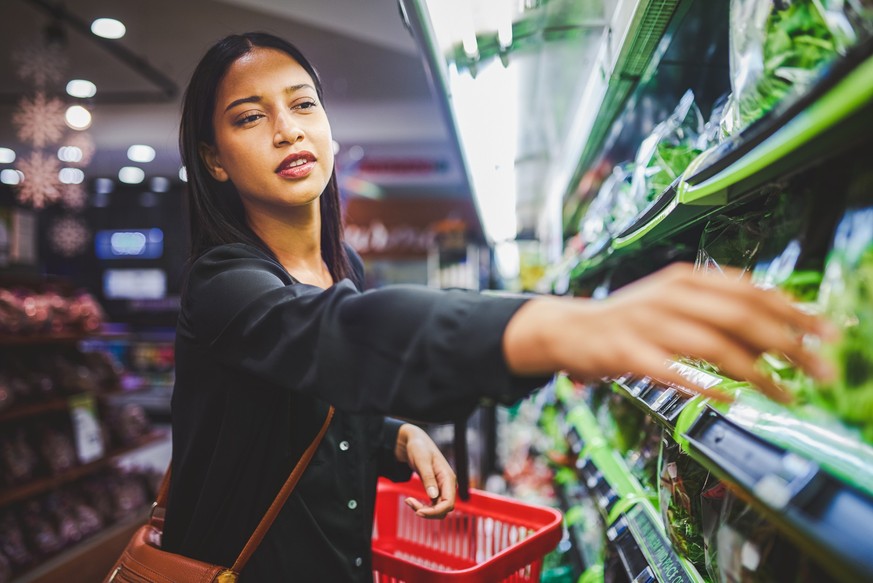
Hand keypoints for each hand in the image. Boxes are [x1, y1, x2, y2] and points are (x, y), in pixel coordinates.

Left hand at [394, 424, 455, 517]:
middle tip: (409, 502)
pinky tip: (410, 500)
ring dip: (423, 510)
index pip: (449, 503)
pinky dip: (421, 506)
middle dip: (428, 511)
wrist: (415, 442)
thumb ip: (428, 478)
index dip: (435, 512)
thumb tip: (433, 496)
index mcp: (448, 478)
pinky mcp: (435, 490)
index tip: (418, 512)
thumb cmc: (419, 448)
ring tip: (408, 500)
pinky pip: (432, 505)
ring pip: (437, 509)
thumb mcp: (422, 461)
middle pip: (444, 509)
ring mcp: (442, 488)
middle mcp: (448, 485)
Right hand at [504, 263, 837, 402]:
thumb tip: (775, 340)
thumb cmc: (630, 320)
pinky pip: (673, 371)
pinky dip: (706, 386)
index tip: (828, 333)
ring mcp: (647, 323)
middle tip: (820, 370)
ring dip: (757, 374)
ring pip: (714, 345)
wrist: (570, 328)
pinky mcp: (627, 353)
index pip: (751, 290)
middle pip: (740, 315)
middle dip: (788, 344)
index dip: (794, 311)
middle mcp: (669, 295)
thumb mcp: (676, 305)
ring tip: (785, 396)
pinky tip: (730, 399)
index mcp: (685, 278)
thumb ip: (720, 315)